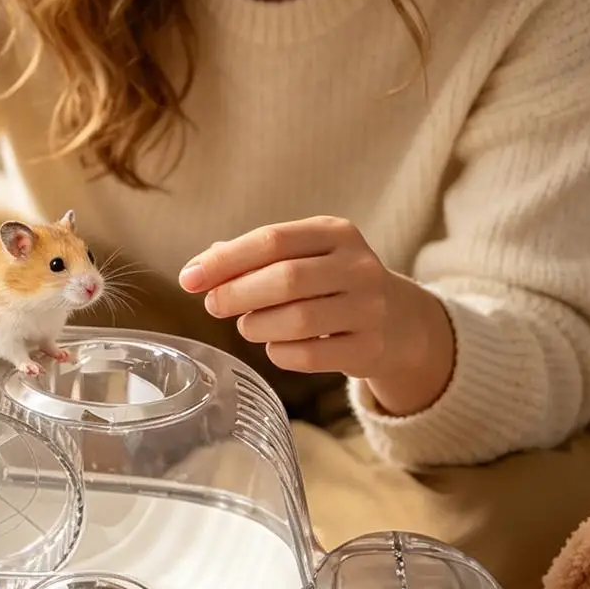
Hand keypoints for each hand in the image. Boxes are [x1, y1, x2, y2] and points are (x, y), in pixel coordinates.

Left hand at [178, 216, 455, 415]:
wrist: (401, 322)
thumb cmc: (334, 284)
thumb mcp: (305, 256)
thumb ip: (254, 257)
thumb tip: (200, 267)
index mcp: (336, 232)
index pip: (272, 240)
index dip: (225, 260)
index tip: (188, 278)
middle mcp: (359, 266)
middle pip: (285, 279)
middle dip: (237, 294)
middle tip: (213, 305)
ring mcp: (370, 308)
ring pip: (297, 320)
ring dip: (257, 326)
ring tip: (248, 325)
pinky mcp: (370, 348)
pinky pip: (310, 356)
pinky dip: (280, 353)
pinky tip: (275, 346)